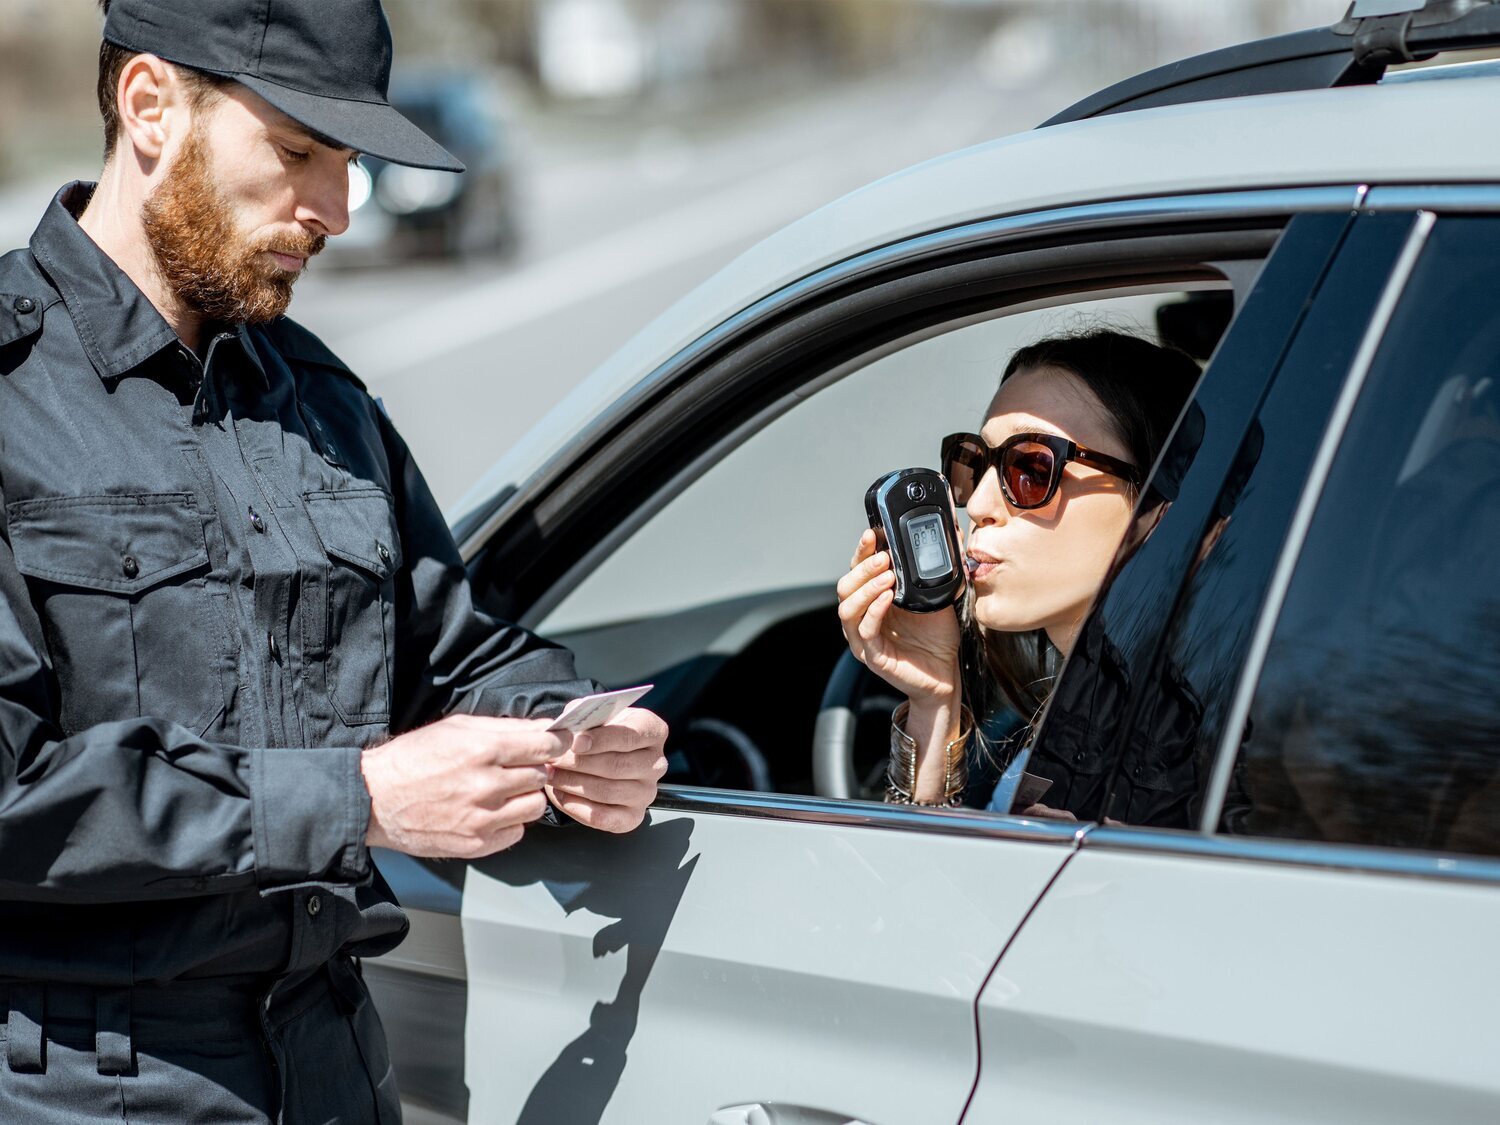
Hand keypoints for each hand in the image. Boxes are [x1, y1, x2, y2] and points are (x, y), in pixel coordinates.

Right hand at [361, 714, 570, 858]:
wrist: (375, 798)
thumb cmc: (414, 758)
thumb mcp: (457, 727)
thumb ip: (505, 727)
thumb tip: (546, 727)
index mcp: (484, 750)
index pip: (546, 746)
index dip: (557, 743)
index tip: (556, 743)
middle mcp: (486, 785)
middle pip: (542, 776)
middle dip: (534, 769)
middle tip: (515, 767)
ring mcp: (482, 819)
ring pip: (535, 806)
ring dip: (526, 796)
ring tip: (503, 790)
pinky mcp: (476, 844)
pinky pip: (517, 832)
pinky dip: (510, 822)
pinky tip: (489, 811)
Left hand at [545, 708, 668, 832]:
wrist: (602, 754)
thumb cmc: (599, 732)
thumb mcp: (595, 715)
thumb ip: (584, 717)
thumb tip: (568, 728)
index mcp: (652, 731)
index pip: (630, 736)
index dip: (600, 740)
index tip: (574, 742)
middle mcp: (656, 764)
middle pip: (616, 766)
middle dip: (578, 764)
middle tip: (553, 760)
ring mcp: (646, 793)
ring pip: (607, 792)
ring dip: (572, 784)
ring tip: (551, 775)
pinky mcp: (633, 817)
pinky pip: (603, 817)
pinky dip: (576, 807)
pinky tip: (559, 794)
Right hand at [837, 529, 961, 704]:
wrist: (947, 672)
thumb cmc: (936, 636)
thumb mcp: (934, 595)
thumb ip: (931, 570)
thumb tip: (949, 535)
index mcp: (871, 600)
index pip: (856, 571)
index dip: (860, 551)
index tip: (871, 534)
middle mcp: (862, 617)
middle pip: (845, 587)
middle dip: (862, 568)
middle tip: (883, 557)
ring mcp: (864, 638)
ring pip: (847, 609)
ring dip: (866, 588)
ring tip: (887, 575)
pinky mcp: (874, 656)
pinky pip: (865, 631)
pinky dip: (874, 611)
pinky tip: (888, 598)